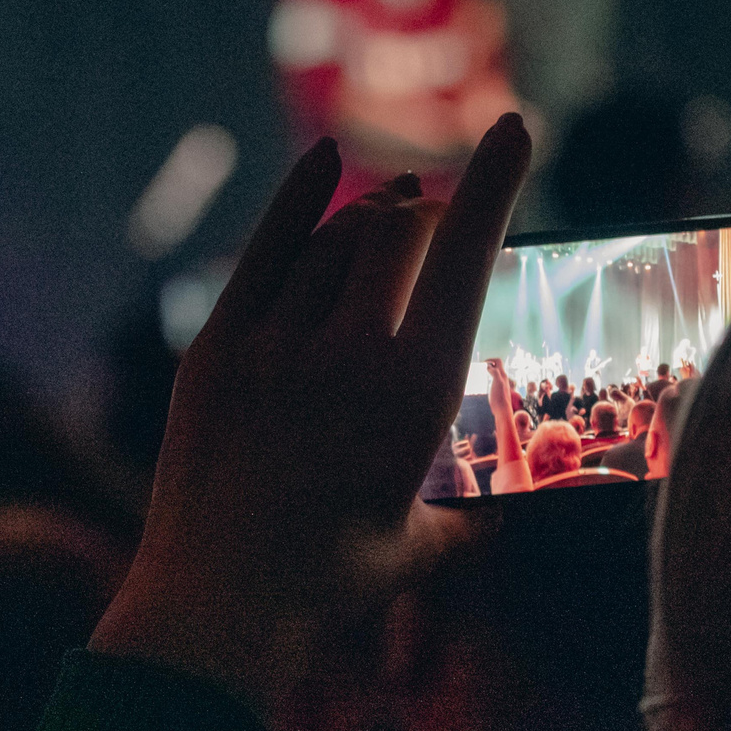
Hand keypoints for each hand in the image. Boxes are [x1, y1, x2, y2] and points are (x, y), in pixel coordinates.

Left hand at [89, 116, 534, 717]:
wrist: (219, 603)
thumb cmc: (330, 584)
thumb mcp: (420, 548)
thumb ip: (465, 519)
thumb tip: (497, 516)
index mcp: (417, 393)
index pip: (465, 257)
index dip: (494, 183)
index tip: (513, 127)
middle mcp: (350, 353)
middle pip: (394, 233)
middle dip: (422, 209)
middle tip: (432, 208)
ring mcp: (276, 346)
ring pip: (333, 242)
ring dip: (369, 216)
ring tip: (390, 210)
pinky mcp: (217, 350)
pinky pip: (265, 254)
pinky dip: (300, 202)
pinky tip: (325, 166)